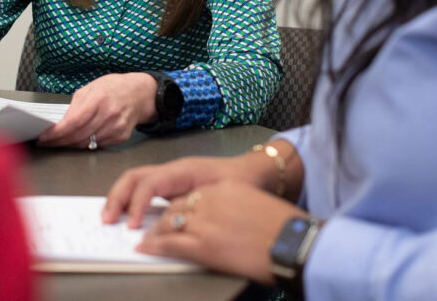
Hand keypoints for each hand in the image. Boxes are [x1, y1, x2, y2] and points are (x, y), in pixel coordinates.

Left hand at [36, 72, 156, 148]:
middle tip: (47, 143)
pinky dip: (86, 144)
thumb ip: (75, 106)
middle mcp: (108, 114)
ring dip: (70, 145)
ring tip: (60, 142)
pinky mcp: (121, 136)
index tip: (44, 138)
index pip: (73, 122)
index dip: (56, 133)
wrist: (140, 93)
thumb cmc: (114, 88)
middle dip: (59, 142)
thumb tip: (60, 123)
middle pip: (78, 136)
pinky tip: (79, 139)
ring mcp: (116, 127)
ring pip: (87, 144)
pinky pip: (98, 145)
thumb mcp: (91, 88)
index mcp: (98, 99)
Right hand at [103, 154, 272, 228]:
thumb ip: (196, 206)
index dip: (136, 203)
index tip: (131, 225)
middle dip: (117, 196)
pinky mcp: (172, 185)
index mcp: (183, 170)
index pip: (150, 182)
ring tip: (110, 218)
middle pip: (134, 176)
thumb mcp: (222, 194)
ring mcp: (170, 176)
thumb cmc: (241, 181)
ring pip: (136, 180)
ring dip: (120, 198)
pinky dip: (130, 200)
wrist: (256, 172)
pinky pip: (144, 188)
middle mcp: (172, 170)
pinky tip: (127, 216)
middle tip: (107, 219)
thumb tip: (170, 223)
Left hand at [139, 180, 303, 284]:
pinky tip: (145, 248)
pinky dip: (153, 245)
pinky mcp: (203, 244)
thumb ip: (231, 207)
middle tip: (146, 226)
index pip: (190, 195)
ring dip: (154, 232)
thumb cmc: (280, 227)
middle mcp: (211, 200)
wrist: (292, 241)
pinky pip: (169, 242)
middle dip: (158, 218)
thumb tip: (219, 220)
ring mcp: (205, 221)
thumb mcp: (253, 205)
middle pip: (175, 207)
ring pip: (168, 223)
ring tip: (144, 239)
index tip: (167, 214)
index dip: (175, 207)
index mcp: (224, 188)